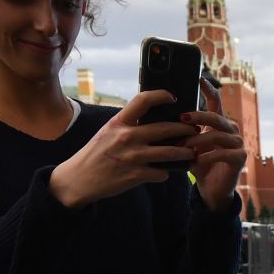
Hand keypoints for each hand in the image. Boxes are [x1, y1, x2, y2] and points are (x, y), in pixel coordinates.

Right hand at [49, 91, 199, 208]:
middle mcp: (127, 137)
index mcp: (119, 122)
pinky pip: (160, 173)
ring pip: (169, 152)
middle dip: (185, 128)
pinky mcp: (135, 175)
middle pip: (165, 127)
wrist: (78, 179)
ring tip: (192, 152)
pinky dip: (165, 173)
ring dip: (184, 152)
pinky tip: (166, 173)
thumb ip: (128, 125)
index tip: (173, 97)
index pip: (143, 100)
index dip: (162, 95)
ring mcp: (132, 157)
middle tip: (194, 129)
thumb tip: (151, 119)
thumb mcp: (108, 132)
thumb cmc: (95, 154)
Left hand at [181, 80, 246, 213]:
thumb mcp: (188, 145)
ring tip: (183, 146)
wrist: (211, 189)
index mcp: (219, 124)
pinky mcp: (240, 158)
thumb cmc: (199, 164)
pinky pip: (223, 153)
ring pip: (217, 135)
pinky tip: (196, 160)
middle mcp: (231, 130)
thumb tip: (160, 118)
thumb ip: (182, 132)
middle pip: (216, 117)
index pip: (216, 102)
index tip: (199, 77)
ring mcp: (238, 144)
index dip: (209, 89)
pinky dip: (207, 156)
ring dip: (198, 140)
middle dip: (197, 116)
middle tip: (181, 118)